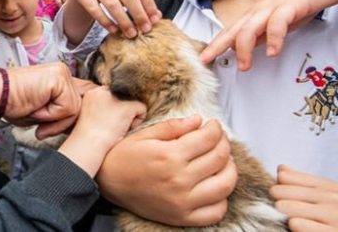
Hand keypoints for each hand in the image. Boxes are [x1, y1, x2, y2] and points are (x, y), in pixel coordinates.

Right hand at [0, 63, 93, 136]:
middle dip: (62, 123)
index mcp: (61, 78)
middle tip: (43, 129)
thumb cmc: (13, 103)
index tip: (57, 129)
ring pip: (75, 109)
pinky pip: (67, 108)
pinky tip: (36, 107)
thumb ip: (62, 113)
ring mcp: (62, 74)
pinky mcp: (59, 79)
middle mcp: (64, 73)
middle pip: (80, 107)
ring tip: (36, 114)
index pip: (82, 98)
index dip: (73, 118)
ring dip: (54, 120)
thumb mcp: (44, 112)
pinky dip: (51, 115)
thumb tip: (79, 123)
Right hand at [59, 86, 146, 176]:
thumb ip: (100, 107)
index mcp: (92, 92)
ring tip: (117, 128)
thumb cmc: (89, 136)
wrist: (90, 144)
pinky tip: (126, 129)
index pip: (111, 95)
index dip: (113, 107)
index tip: (107, 121)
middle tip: (112, 125)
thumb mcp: (90, 115)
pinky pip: (141, 108)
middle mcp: (104, 91)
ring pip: (131, 102)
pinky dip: (138, 120)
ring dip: (128, 116)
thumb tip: (115, 109)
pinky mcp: (128, 107)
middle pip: (121, 97)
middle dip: (120, 111)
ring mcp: (116, 98)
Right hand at [67, 0, 160, 40]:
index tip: (154, 21)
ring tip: (131, 33)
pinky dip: (105, 21)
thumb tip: (157, 17)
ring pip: (112, 2)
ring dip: (123, 20)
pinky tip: (113, 30)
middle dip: (138, 14)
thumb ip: (142, 3)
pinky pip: (94, 8)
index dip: (149, 6)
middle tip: (144, 29)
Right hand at [97, 116, 236, 226]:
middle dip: (224, 143)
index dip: (216, 128)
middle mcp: (179, 179)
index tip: (213, 125)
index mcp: (170, 155)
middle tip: (218, 139)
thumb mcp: (145, 135)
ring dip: (229, 169)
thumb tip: (199, 120)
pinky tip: (213, 185)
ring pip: (225, 184)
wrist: (107, 183)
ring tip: (221, 160)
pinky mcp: (182, 217)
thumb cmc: (124, 156)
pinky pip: (216, 212)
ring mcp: (183, 201)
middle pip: (220, 158)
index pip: (209, 138)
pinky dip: (222, 199)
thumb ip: (174, 127)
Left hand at [201, 0, 337, 70]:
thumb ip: (262, 34)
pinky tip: (272, 52)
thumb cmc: (301, 1)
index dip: (216, 44)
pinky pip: (278, 22)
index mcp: (255, 14)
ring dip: (245, 48)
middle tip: (209, 62)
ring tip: (244, 66)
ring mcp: (274, 6)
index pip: (231, 31)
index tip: (203, 58)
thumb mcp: (278, 22)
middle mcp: (260, 10)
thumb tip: (246, 48)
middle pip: (234, 29)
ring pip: (251, 27)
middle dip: (219, 45)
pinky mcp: (292, 5)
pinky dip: (274, 38)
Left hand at [271, 165, 337, 231]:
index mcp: (331, 187)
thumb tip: (281, 169)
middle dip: (278, 201)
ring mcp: (334, 217)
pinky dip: (296, 228)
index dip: (279, 187)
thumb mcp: (331, 196)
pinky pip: (296, 224)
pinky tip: (305, 230)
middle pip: (281, 191)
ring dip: (286, 216)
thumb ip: (305, 183)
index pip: (286, 177)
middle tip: (285, 210)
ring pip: (285, 207)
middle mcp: (333, 199)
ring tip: (297, 220)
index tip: (284, 196)